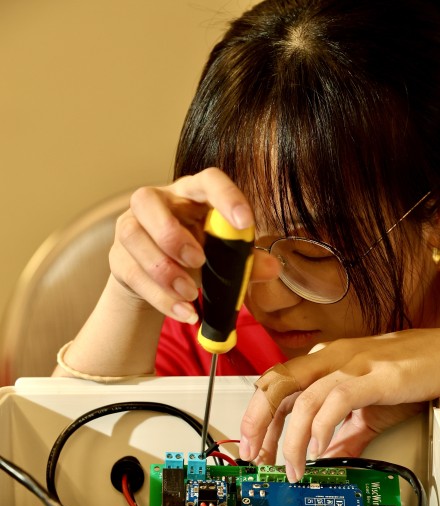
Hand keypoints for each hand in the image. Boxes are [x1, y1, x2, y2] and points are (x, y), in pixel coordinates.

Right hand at [109, 168, 277, 321]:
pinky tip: (183, 312)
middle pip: (148, 201)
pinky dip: (160, 298)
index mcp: (190, 193)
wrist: (157, 279)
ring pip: (134, 237)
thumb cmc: (195, 257)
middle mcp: (154, 202)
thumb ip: (244, 262)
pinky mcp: (118, 256)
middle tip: (198, 262)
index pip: (207, 181)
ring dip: (163, 270)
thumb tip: (272, 268)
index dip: (226, 196)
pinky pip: (132, 273)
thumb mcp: (222, 257)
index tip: (244, 222)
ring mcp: (130, 226)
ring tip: (190, 295)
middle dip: (173, 234)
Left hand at [239, 329, 439, 480]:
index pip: (276, 387)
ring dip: (292, 439)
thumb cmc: (407, 372)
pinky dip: (323, 427)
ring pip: (303, 399)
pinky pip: (336, 400)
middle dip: (257, 422)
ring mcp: (351, 365)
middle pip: (277, 385)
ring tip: (293, 466)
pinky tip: (320, 449)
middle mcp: (330, 358)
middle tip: (255, 455)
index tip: (254, 447)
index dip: (257, 417)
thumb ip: (345, 434)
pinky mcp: (374, 376)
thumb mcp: (368, 408)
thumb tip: (325, 458)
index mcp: (323, 362)